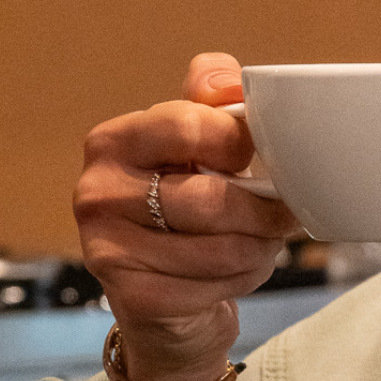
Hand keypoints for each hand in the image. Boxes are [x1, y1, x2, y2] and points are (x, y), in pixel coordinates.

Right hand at [74, 52, 297, 380]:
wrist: (163, 292)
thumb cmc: (186, 204)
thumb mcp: (196, 140)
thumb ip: (212, 96)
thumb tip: (227, 82)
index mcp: (114, 142)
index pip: (189, 126)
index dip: (239, 143)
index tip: (255, 157)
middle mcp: (98, 193)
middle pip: (211, 199)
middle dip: (264, 211)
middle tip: (282, 213)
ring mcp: (108, 250)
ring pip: (222, 248)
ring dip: (260, 247)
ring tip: (262, 240)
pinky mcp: (134, 298)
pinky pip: (216, 285)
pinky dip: (245, 278)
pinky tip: (239, 270)